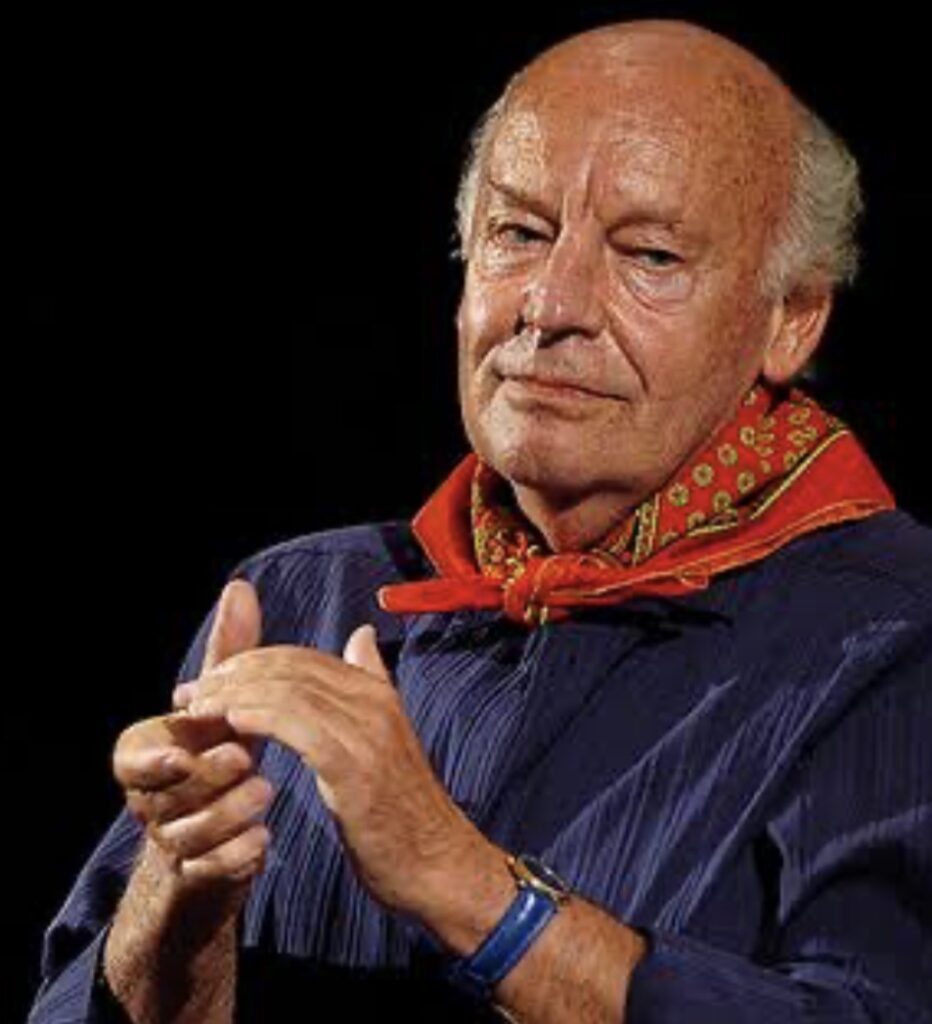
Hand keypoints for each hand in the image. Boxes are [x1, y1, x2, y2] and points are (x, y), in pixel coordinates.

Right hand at [112, 579, 272, 884]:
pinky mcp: (198, 877)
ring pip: (185, 834)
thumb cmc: (221, 759)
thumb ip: (230, 654)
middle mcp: (150, 801)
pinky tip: (262, 842)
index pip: (128, 755)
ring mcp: (171, 842)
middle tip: (247, 758)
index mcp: (149, 757)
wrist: (222, 839)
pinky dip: (236, 857)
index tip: (185, 748)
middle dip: (205, 775)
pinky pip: (207, 872)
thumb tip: (240, 587)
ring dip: (226, 813)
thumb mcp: (226, 706)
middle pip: (163, 793)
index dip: (154, 756)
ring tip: (265, 793)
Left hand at [174, 609, 501, 922]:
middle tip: (191, 694)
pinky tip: (231, 723)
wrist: (439, 866)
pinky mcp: (355, 766)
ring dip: (234, 695)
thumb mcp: (387, 739)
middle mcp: (373, 701)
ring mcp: (367, 731)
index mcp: (376, 692)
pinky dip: (259, 717)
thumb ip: (370, 685)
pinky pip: (297, 726)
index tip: (209, 682)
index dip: (250, 663)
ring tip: (198, 711)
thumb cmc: (404, 813)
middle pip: (290, 668)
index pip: (301, 659)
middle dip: (234, 675)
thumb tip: (362, 636)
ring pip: (288, 691)